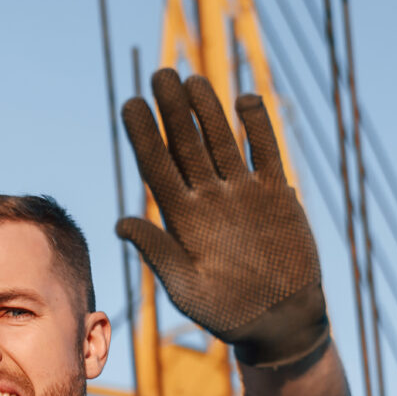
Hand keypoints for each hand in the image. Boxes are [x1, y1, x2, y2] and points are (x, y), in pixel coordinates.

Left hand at [118, 68, 328, 367]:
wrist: (277, 322)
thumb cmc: (225, 312)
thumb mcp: (185, 287)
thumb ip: (157, 252)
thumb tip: (120, 223)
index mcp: (182, 218)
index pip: (157, 166)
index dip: (144, 135)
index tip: (130, 103)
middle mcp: (209, 198)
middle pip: (186, 144)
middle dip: (173, 109)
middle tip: (160, 73)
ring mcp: (242, 194)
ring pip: (221, 141)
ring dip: (208, 110)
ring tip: (192, 77)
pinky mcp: (275, 195)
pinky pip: (265, 152)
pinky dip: (258, 126)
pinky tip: (246, 98)